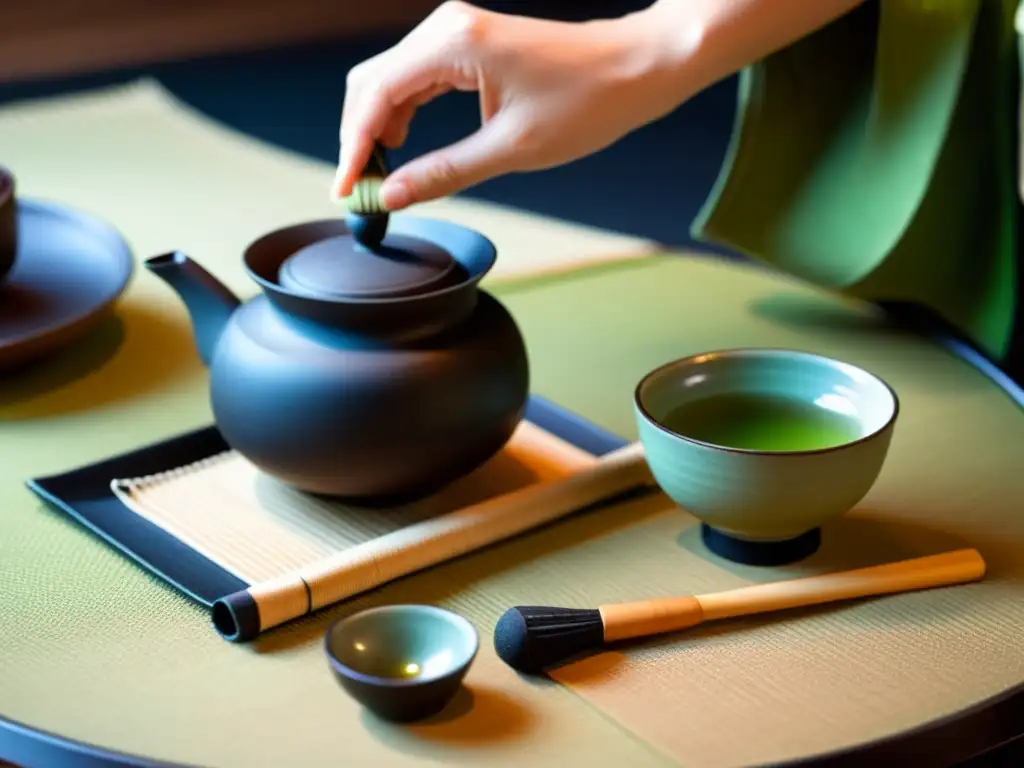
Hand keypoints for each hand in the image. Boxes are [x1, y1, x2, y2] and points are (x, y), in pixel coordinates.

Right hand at [333, 1, 685, 210]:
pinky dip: (404, 113)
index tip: (346, 190)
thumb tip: (394, 195)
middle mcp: (447, 28)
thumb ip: (444, 173)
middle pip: (372, 82)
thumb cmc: (588, 102)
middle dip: (359, 137)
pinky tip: (405, 148)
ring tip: (384, 176)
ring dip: (379, 127)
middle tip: (362, 188)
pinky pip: (418, 78)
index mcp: (453, 45)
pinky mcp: (470, 43)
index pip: (375, 95)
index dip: (354, 149)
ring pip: (391, 80)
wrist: (638, 67)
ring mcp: (457, 32)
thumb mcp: (511, 150)